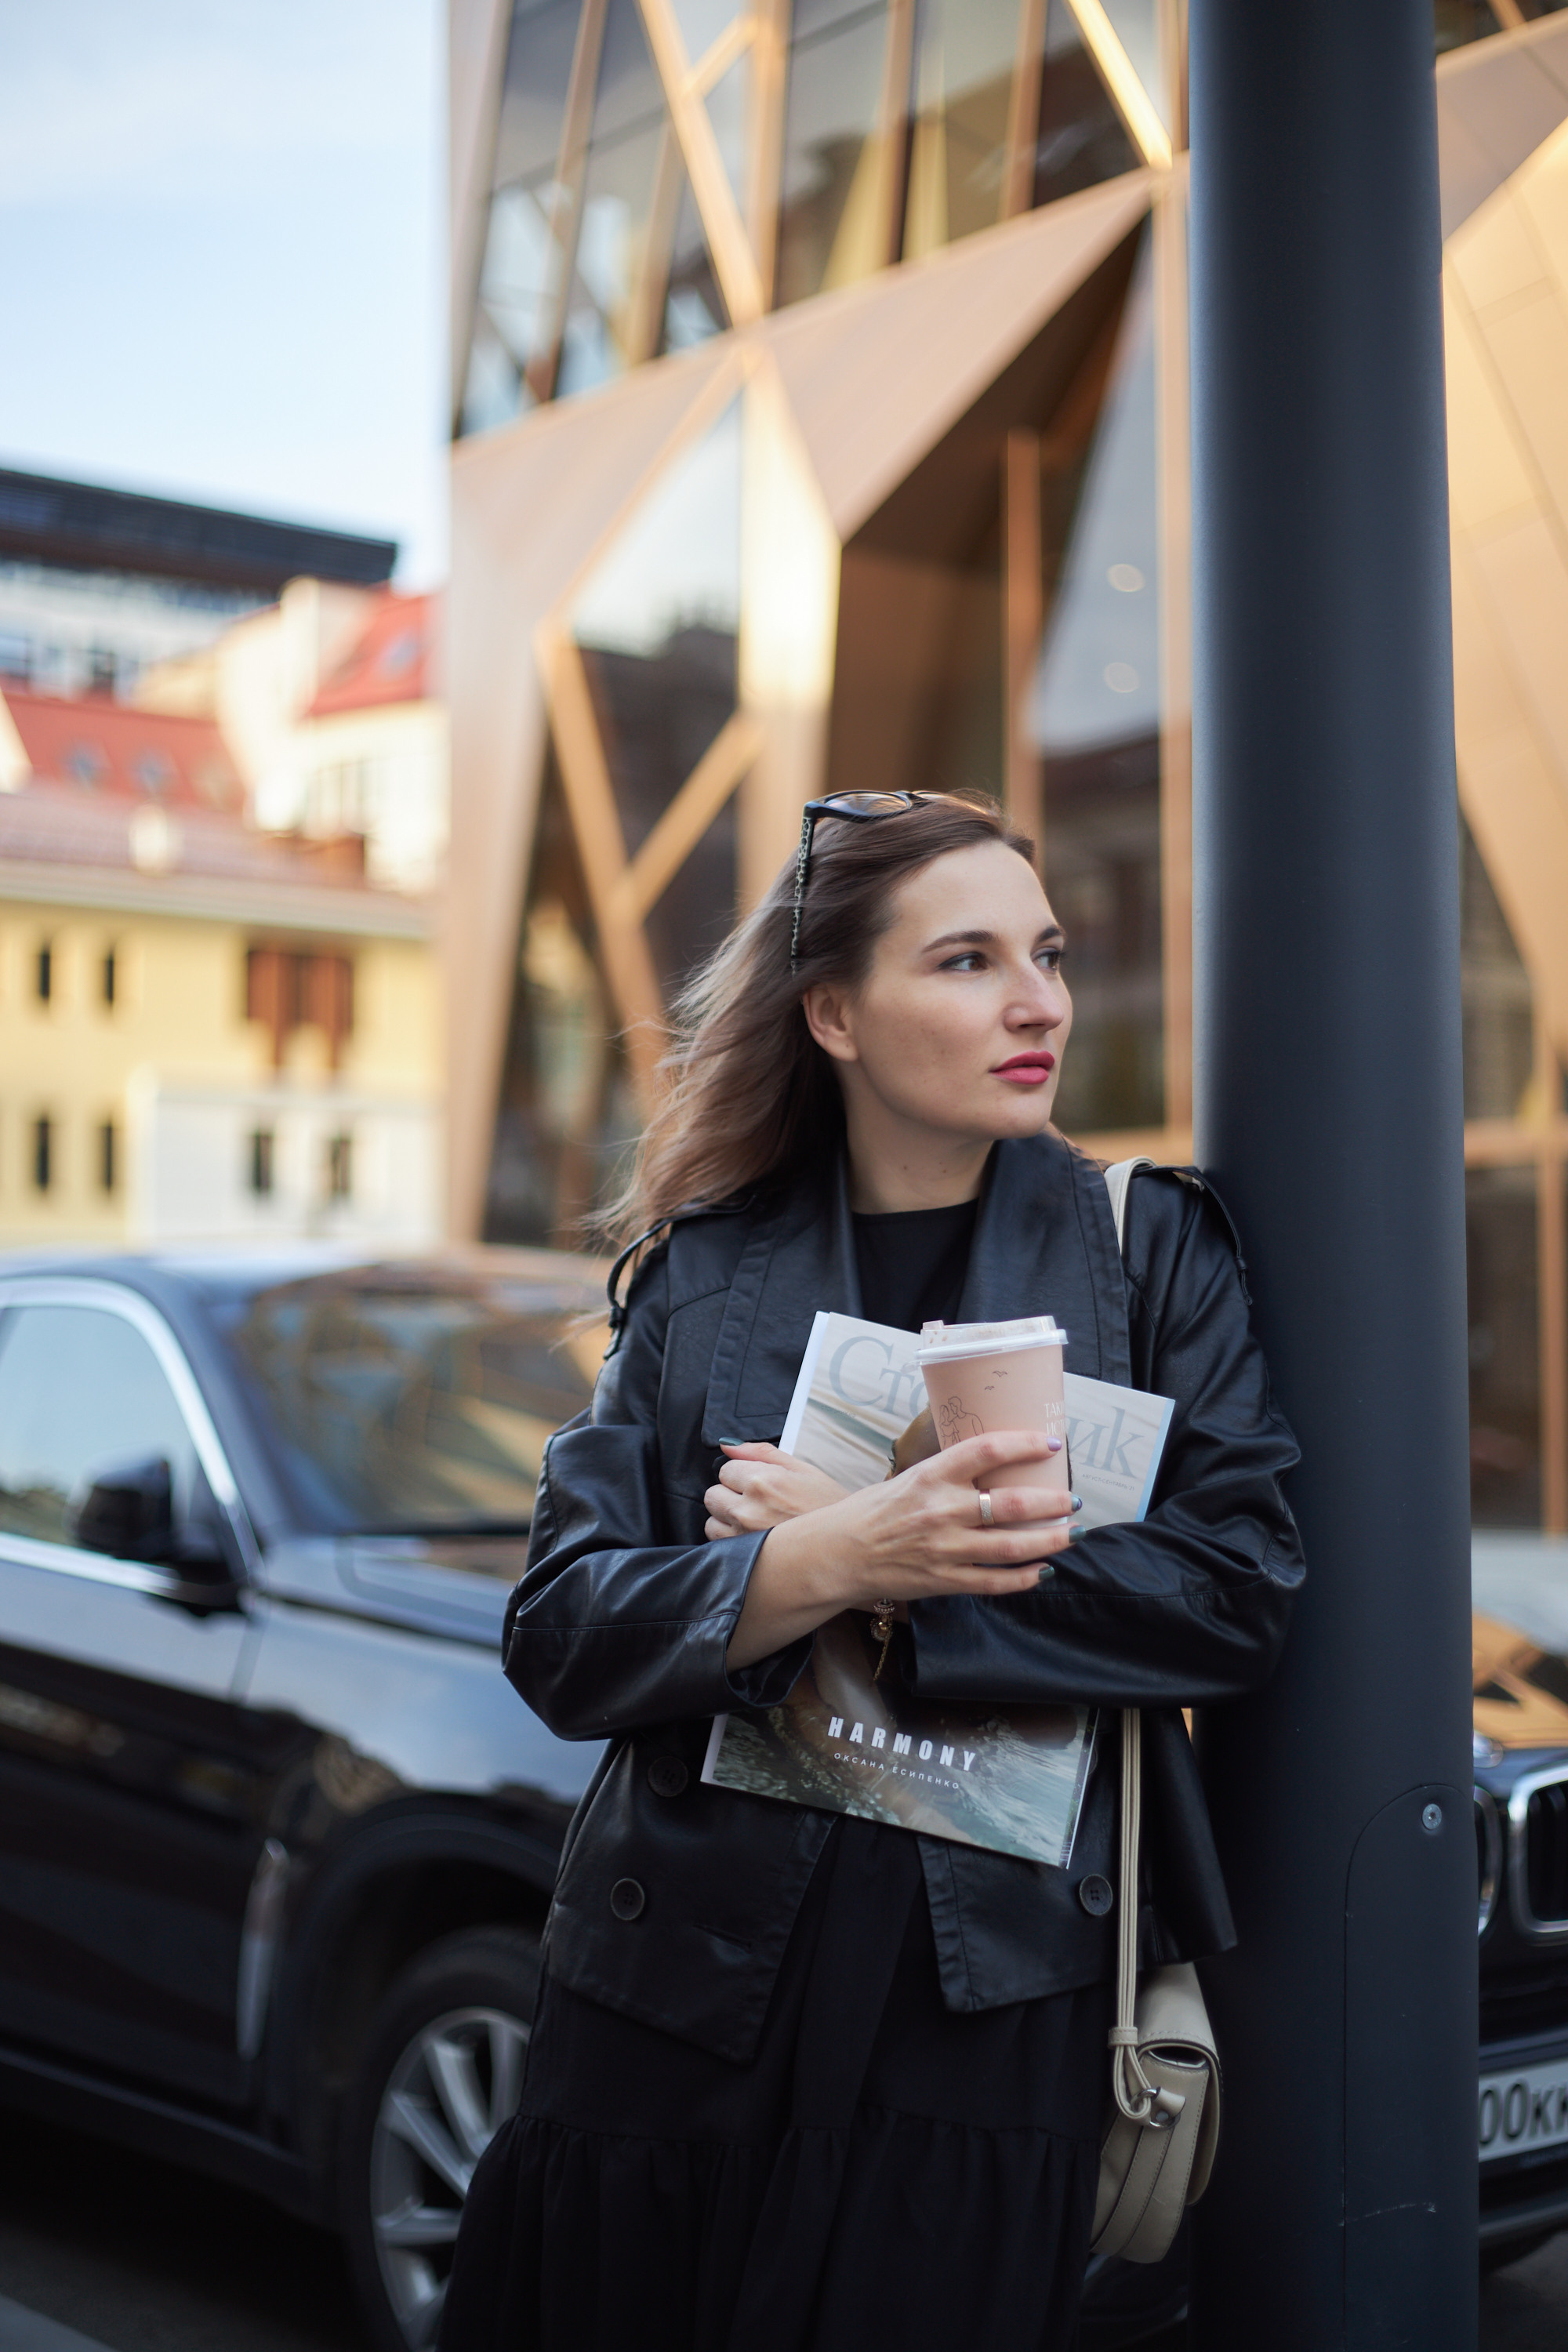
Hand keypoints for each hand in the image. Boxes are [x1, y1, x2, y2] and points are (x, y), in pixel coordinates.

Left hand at [705, 1443, 850, 1538]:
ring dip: (727, 1521)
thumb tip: (728, 1445)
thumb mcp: (803, 1470)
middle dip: (729, 1496)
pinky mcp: (744, 1560)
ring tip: (754, 1523)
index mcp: (763, 1482)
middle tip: (755, 1503)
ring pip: (711, 1523)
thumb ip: (761, 1453)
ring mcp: (744, 1537)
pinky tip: (753, 1539)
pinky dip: (730, 1542)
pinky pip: (719, 1546)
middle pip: (713, 1496)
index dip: (741, 1476)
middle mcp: (749, 1510)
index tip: (757, 1485)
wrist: (847, 1547)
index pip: (725, 1470)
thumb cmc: (829, 1507)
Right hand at [725, 1428, 1077, 1670]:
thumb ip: (950, 1474)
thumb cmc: (874, 1511)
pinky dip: (1023, 1578)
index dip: (1025, 1444)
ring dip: (1048, 1540)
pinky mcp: (944, 1580)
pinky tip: (1043, 1570)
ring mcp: (945, 1548)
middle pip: (1010, 1503)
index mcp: (932, 1475)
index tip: (1052, 1443)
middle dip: (1051, 1502)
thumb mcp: (910, 1478)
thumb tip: (996, 1464)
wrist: (839, 1554)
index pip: (987, 1450)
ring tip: (1071, 1533)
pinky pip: (993, 1582)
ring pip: (1011, 1546)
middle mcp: (941, 1510)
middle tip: (1073, 1499)